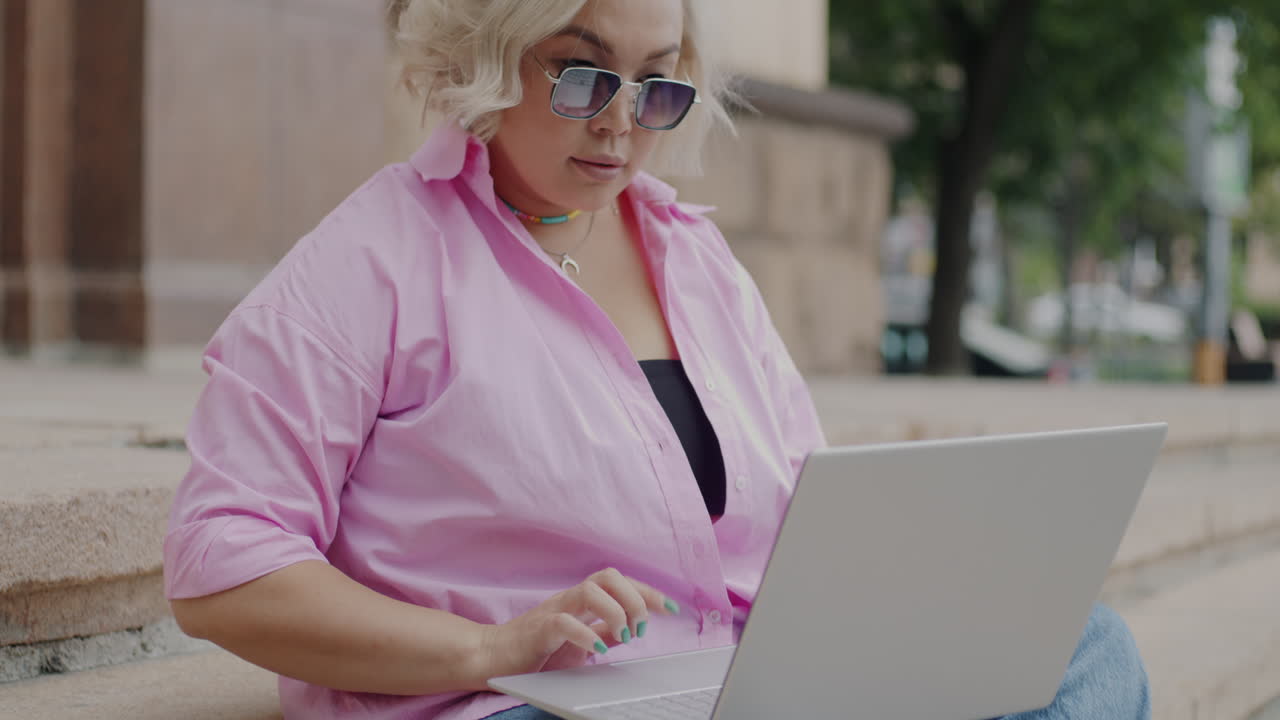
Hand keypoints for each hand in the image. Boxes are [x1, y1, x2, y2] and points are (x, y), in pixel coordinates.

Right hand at [478, 568, 678, 677]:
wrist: (492, 657)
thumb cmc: (535, 650)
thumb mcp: (579, 642)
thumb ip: (603, 631)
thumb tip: (632, 628)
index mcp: (582, 600)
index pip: (620, 582)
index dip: (649, 591)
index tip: (672, 609)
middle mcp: (570, 598)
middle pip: (609, 576)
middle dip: (635, 598)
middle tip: (641, 628)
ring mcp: (553, 610)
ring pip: (591, 590)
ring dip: (616, 613)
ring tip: (622, 638)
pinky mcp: (539, 630)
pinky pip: (565, 622)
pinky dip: (587, 634)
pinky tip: (598, 648)